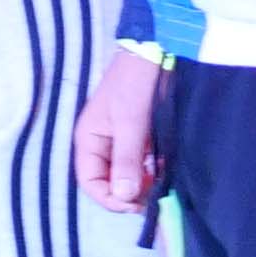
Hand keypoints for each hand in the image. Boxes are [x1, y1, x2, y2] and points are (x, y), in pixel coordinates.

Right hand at [71, 47, 163, 216]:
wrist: (155, 53)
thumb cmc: (135, 84)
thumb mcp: (130, 122)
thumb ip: (126, 160)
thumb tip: (123, 196)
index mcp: (89, 141)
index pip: (90, 182)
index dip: (110, 198)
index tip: (135, 203)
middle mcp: (102, 145)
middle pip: (109, 183)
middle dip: (129, 193)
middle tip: (155, 194)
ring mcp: (121, 143)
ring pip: (127, 176)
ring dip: (144, 184)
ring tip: (163, 181)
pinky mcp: (140, 139)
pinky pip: (142, 166)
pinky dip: (153, 173)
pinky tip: (166, 169)